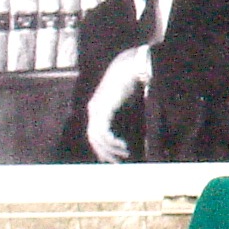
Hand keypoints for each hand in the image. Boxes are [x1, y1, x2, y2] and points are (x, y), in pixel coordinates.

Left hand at [85, 45, 151, 162]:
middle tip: (117, 163)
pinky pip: (103, 133)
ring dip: (110, 149)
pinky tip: (122, 145)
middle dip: (105, 152)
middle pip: (94, 138)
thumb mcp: (128, 98)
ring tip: (124, 155)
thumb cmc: (132, 79)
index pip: (96, 132)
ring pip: (97, 138)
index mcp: (98, 107)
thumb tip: (134, 120)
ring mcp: (96, 110)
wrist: (130, 66)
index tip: (114, 156)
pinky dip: (111, 142)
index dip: (103, 146)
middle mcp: (94, 109)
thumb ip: (126, 110)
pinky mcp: (102, 110)